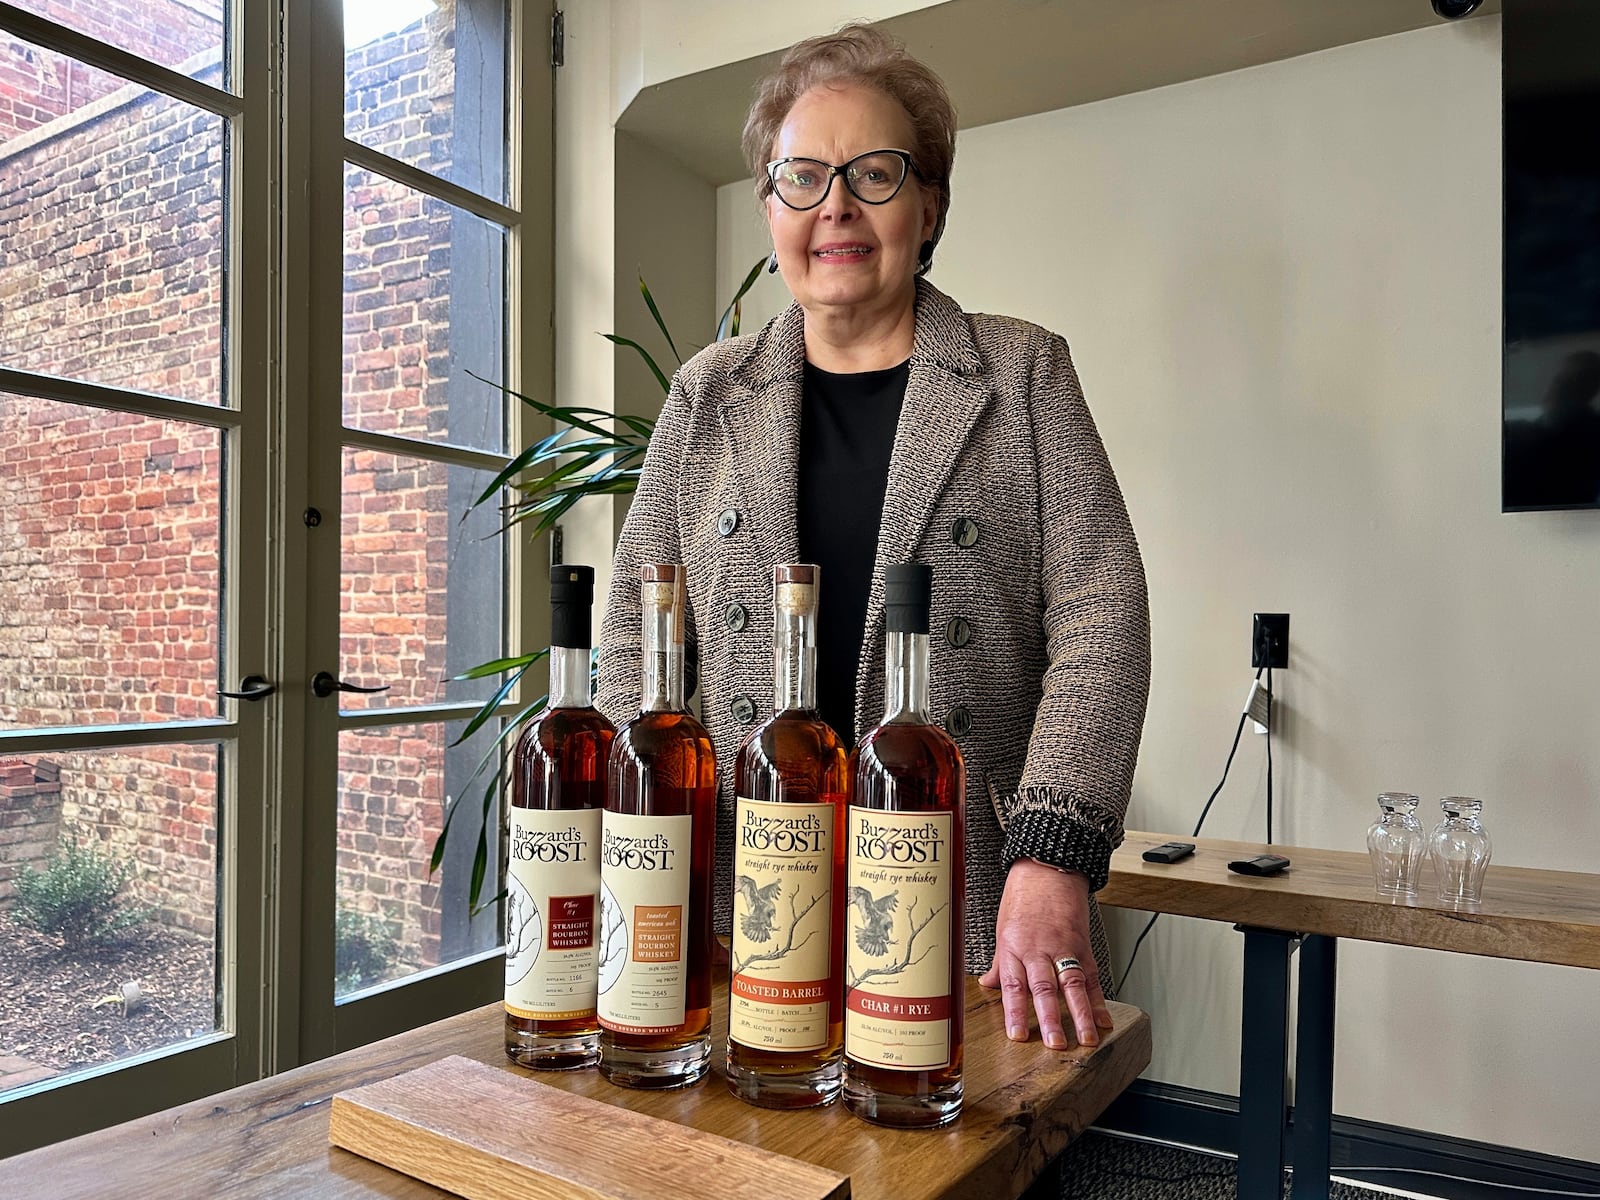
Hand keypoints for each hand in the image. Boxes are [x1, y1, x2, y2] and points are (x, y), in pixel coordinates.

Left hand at [978, 858, 1114, 1048]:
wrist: (1047, 868)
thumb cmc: (1022, 897)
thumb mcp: (1002, 928)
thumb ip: (999, 961)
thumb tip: (987, 985)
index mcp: (1013, 947)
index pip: (1013, 985)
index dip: (1015, 1012)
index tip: (1018, 1036)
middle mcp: (1037, 949)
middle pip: (1044, 988)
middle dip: (1050, 1019)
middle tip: (1056, 1045)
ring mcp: (1062, 946)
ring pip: (1072, 984)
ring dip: (1080, 1014)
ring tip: (1086, 1039)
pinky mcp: (1082, 944)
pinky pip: (1092, 974)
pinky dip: (1099, 998)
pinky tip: (1103, 1019)